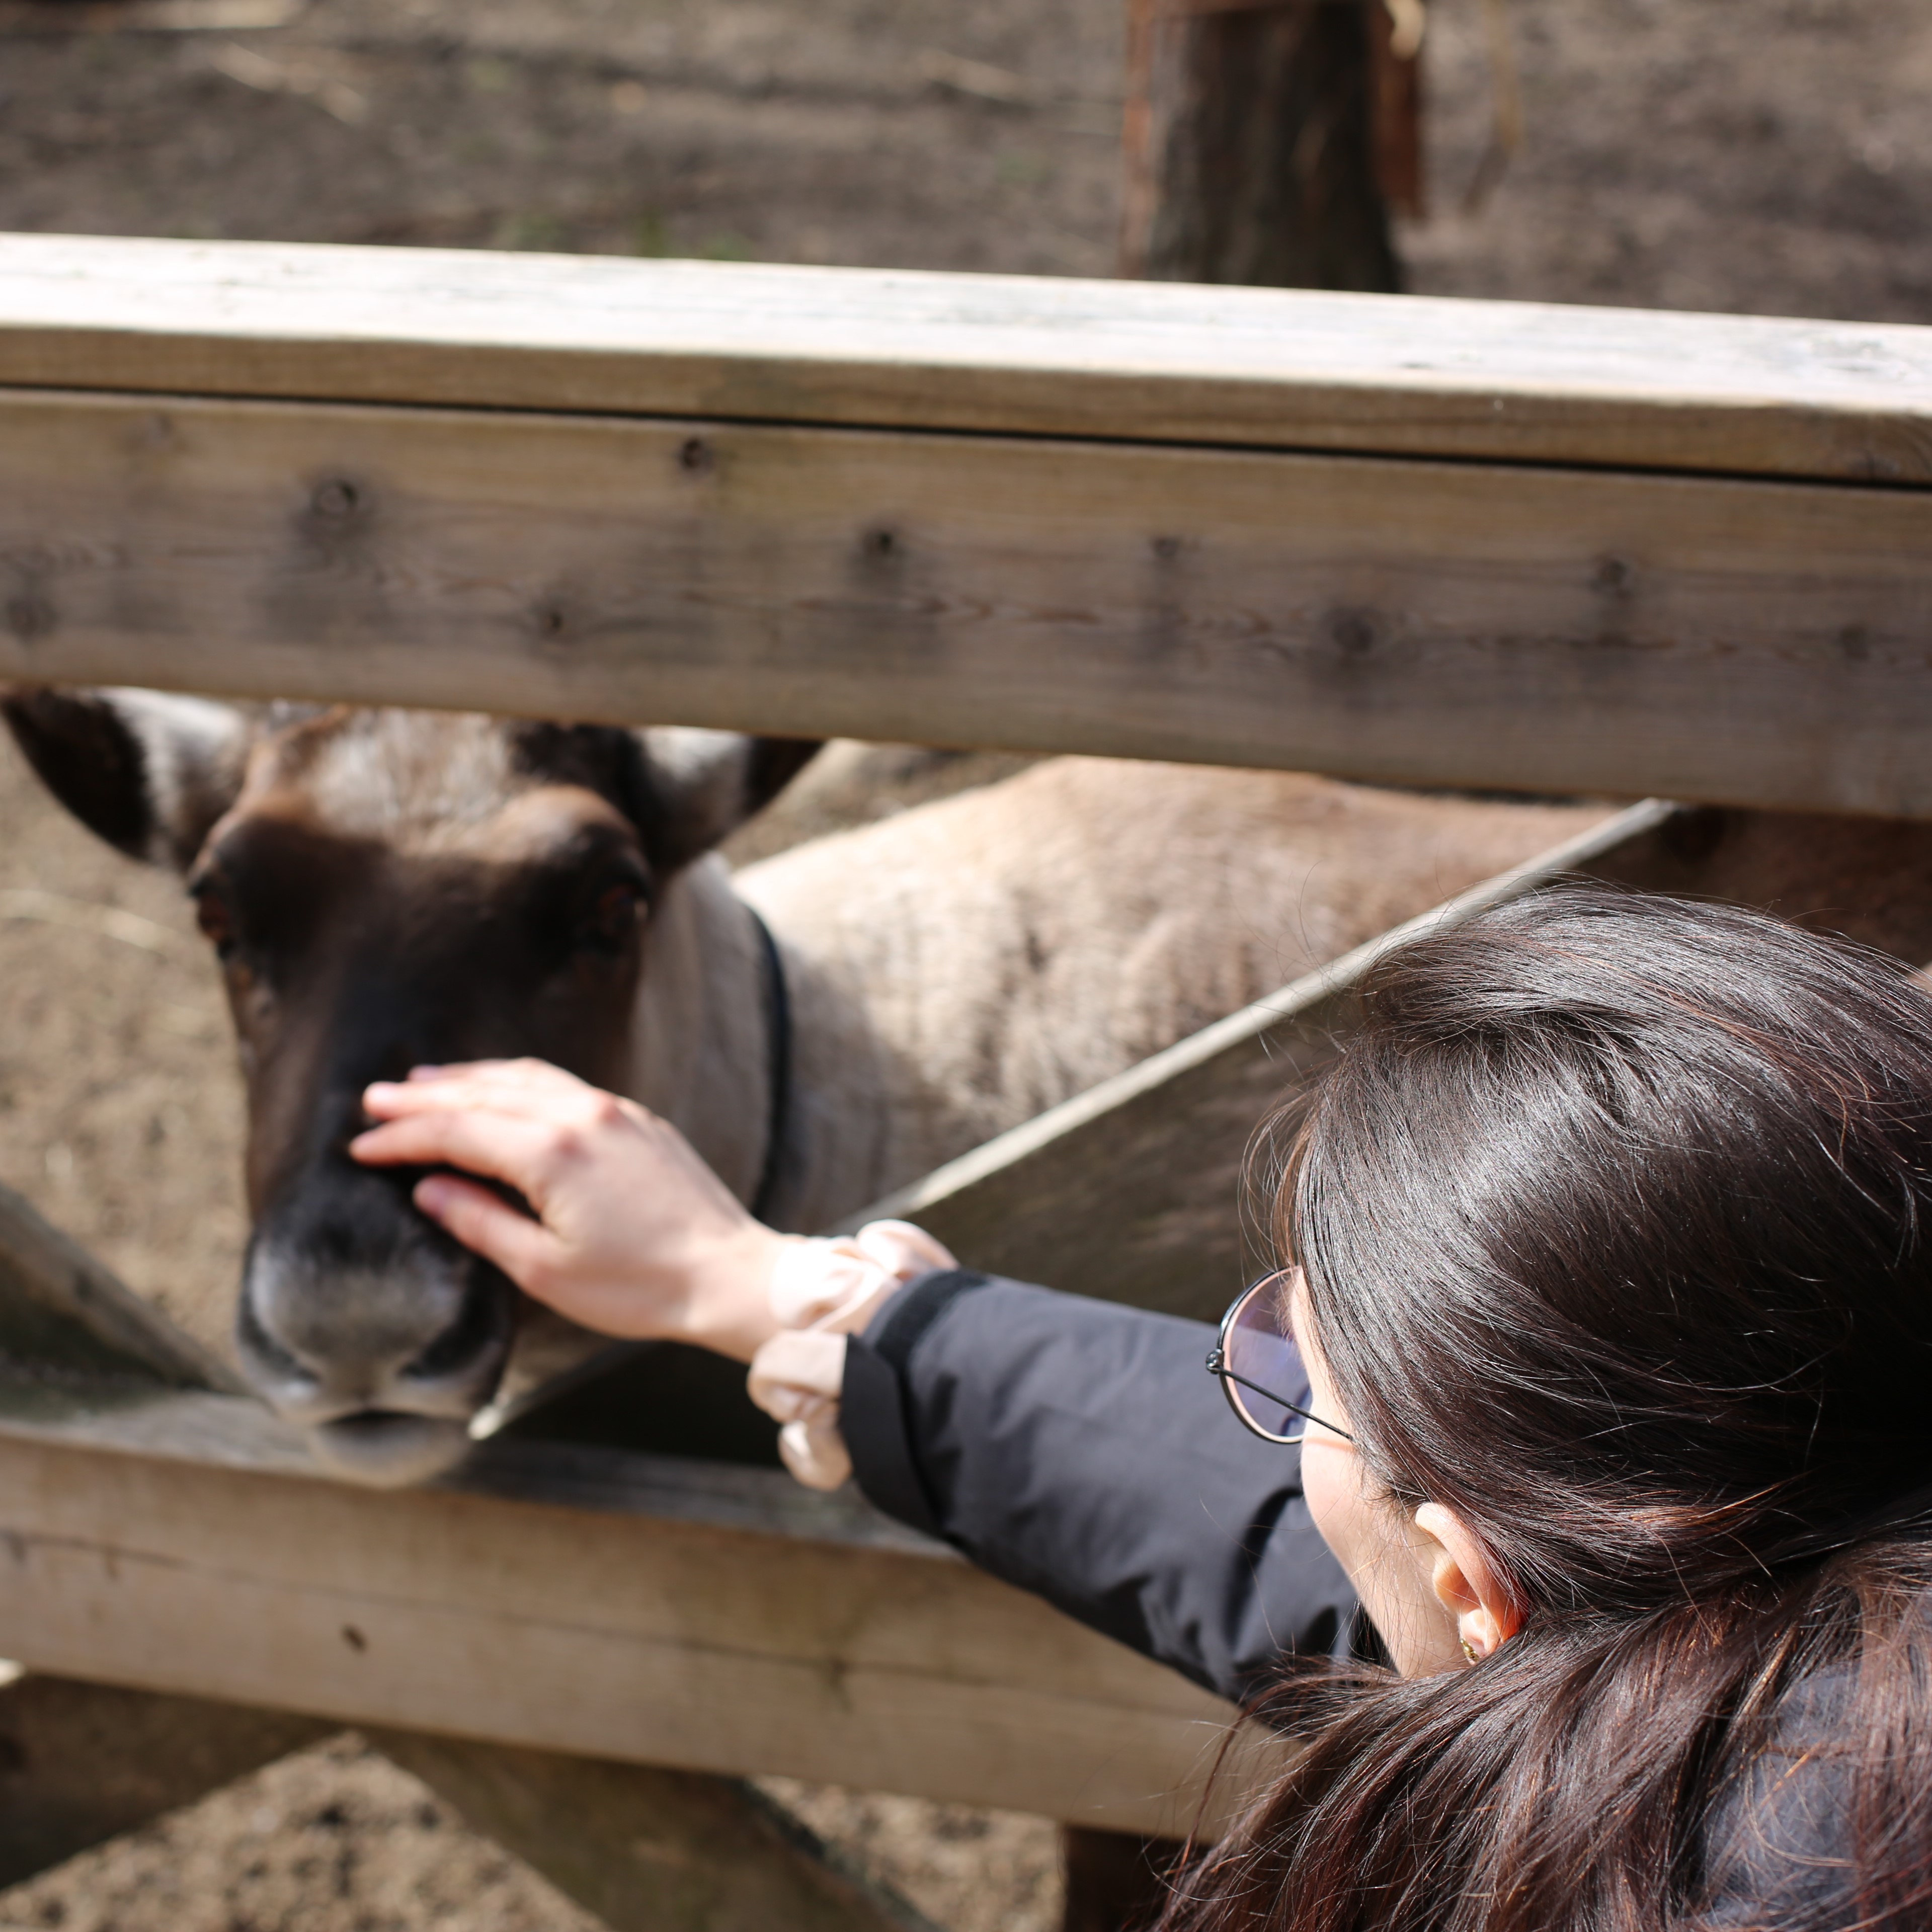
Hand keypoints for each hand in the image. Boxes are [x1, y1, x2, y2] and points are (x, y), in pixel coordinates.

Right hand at [349, 1060, 792, 1361]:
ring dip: (470, 1080)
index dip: (403, 1138)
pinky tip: (501, 1091)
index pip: (457, 1131)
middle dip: (425, 1097)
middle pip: (485, 1093)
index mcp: (554, 1153)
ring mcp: (615, 1111)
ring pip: (525, 1079)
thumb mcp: (544, 1269)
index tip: (361, 1147)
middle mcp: (583, 1115)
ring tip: (424, 1083)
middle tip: (374, 1099)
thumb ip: (479, 1221)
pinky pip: (562, 1085)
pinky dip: (518, 1083)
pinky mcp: (638, 1119)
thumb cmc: (640, 1285)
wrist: (730, 1275)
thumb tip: (428, 1188)